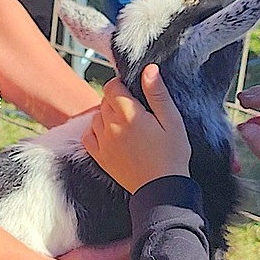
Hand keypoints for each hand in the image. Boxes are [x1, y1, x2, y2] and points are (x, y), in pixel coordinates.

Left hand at [82, 65, 190, 192]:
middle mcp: (111, 126)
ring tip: (126, 125)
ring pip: (96, 117)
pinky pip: (88, 136)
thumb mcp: (172, 121)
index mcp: (129, 114)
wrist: (162, 190)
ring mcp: (103, 143)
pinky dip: (96, 132)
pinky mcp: (100, 157)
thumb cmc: (172, 155)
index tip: (133, 91)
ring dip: (107, 115)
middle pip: (105, 101)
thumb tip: (149, 70)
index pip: (112, 87)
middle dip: (117, 100)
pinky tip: (111, 136)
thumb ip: (158, 94)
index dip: (122, 85)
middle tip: (135, 111)